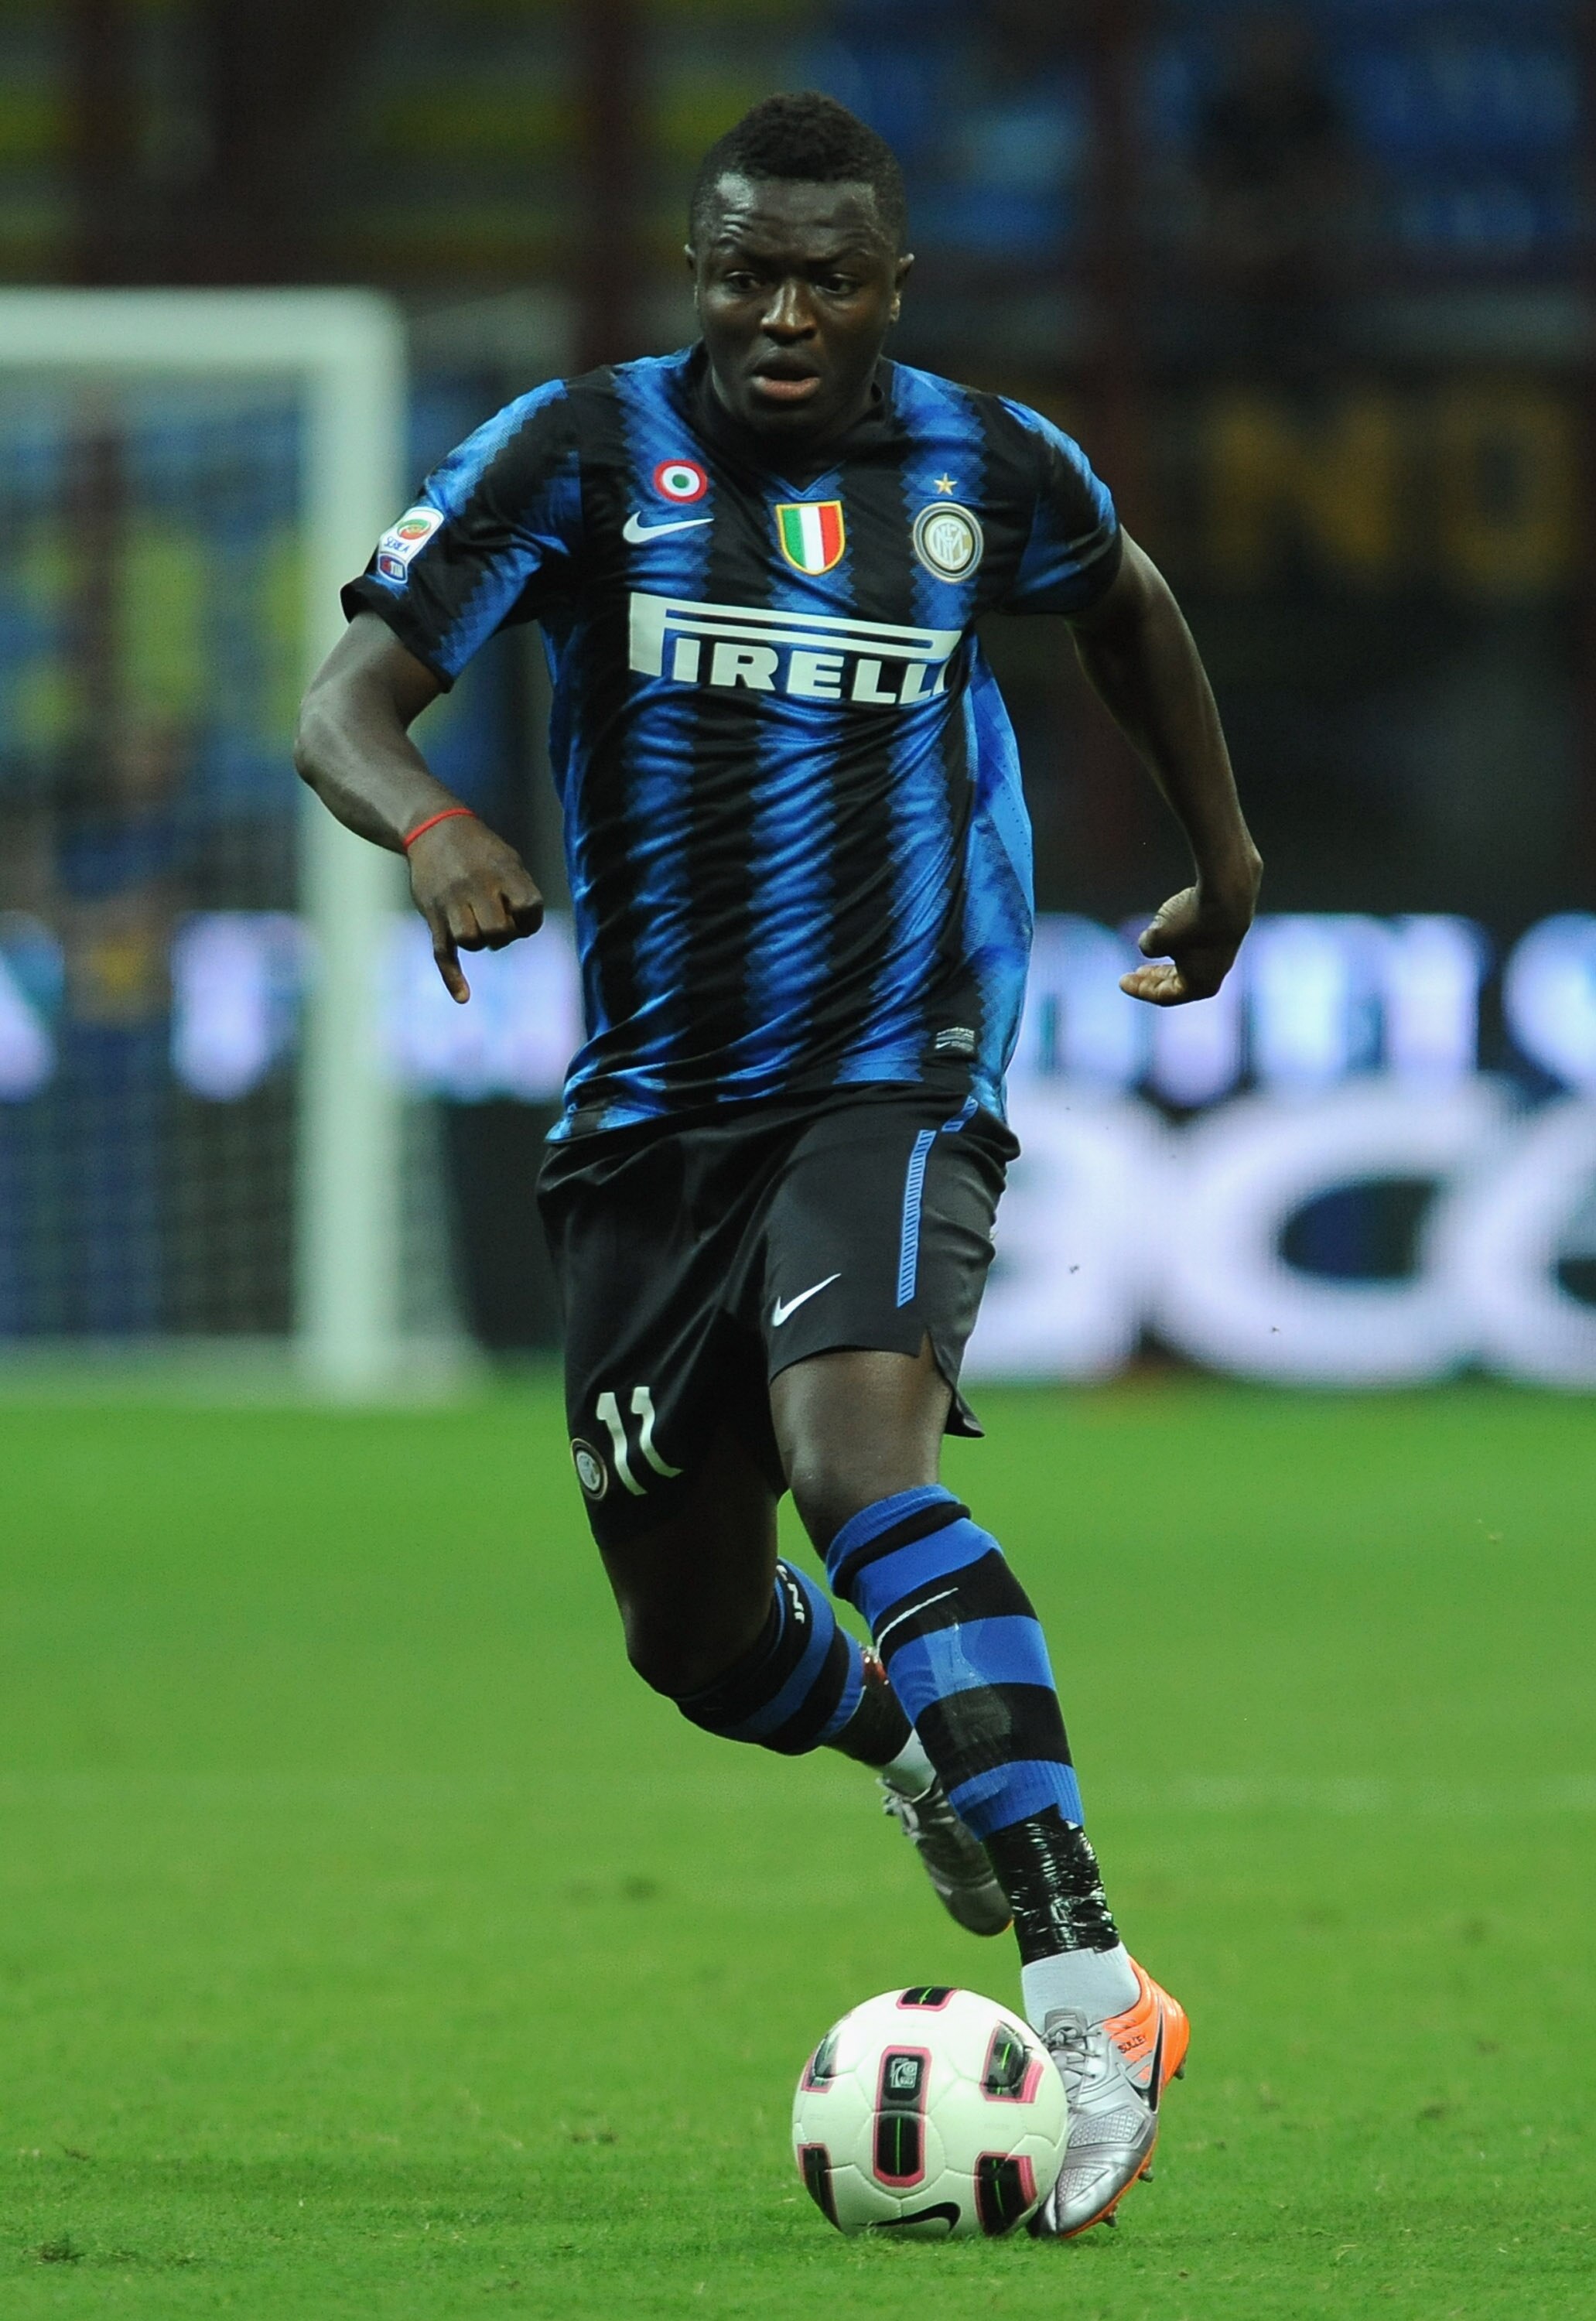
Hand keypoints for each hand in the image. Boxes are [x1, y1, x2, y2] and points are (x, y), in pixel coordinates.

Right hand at [407, 815, 543, 1002]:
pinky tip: (464, 997)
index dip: (530, 920)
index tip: (523, 917)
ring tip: (479, 930)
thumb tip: (525, 928)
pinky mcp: (433, 914)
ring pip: (471, 942)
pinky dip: (452, 977)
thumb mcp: (508, 858)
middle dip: (504, 936)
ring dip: (480, 944)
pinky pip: (442, 951)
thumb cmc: (480, 849)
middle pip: (499, 931)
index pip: (529, 909)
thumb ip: (521, 890)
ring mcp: (451, 902)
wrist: (433, 828)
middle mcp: (476, 887)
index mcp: (502, 872)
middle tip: (499, 924)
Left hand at [1120, 877, 1257, 1006]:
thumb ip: (1149, 946)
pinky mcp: (1226, 936)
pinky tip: (1170, 931)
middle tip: (1134, 974)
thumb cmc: (1192, 921)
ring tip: (1151, 953)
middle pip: (1177, 984)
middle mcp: (1214, 975)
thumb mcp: (1158, 937)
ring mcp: (1222, 956)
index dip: (1140, 989)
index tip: (1121, 981)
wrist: (1228, 894)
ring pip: (1189, 965)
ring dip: (1167, 961)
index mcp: (1198, 986)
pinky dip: (1181, 945)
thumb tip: (1150, 944)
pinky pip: (1198, 947)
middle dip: (1153, 979)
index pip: (1163, 995)